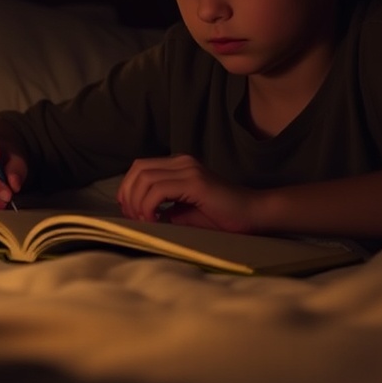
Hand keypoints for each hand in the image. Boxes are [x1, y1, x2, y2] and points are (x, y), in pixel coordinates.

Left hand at [116, 154, 255, 232]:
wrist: (253, 214)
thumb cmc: (222, 217)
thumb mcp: (185, 211)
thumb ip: (164, 207)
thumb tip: (140, 213)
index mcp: (179, 165)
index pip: (140, 167)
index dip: (128, 188)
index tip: (130, 212)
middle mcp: (182, 161)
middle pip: (138, 169)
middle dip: (128, 194)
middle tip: (133, 218)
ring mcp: (189, 169)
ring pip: (145, 178)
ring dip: (137, 202)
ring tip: (143, 221)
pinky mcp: (195, 181)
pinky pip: (158, 190)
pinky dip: (149, 206)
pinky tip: (155, 220)